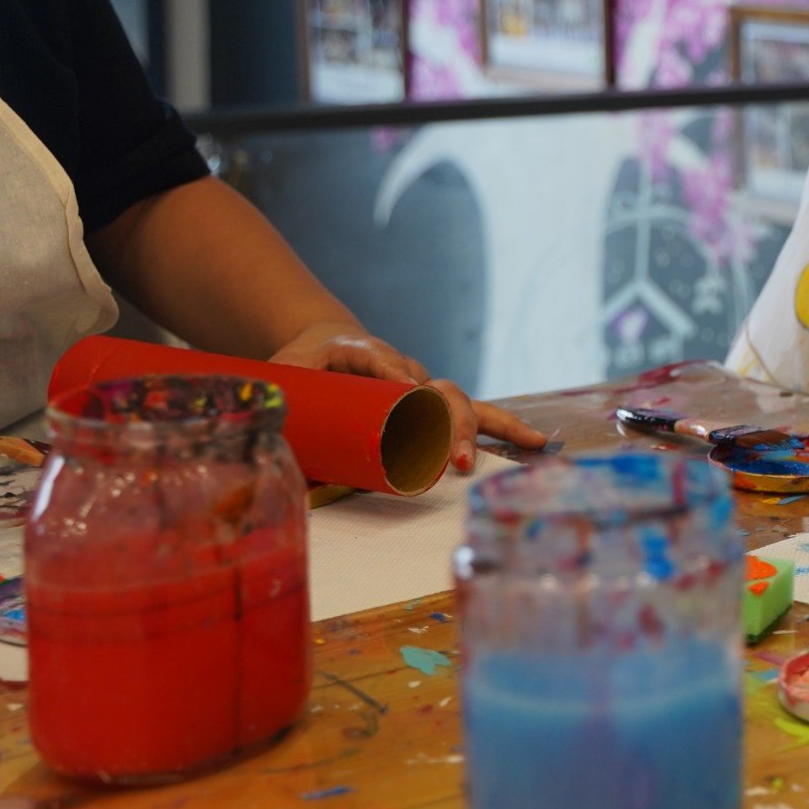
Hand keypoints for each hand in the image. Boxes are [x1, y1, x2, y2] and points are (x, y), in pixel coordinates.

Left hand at [270, 323, 546, 472]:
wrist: (322, 349)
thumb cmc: (301, 368)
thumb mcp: (284, 378)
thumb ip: (278, 407)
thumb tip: (273, 456)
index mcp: (359, 354)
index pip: (381, 358)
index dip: (396, 373)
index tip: (408, 391)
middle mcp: (401, 371)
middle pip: (432, 390)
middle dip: (446, 424)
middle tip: (448, 459)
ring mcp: (422, 388)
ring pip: (459, 402)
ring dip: (476, 430)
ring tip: (488, 458)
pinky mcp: (434, 406)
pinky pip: (475, 414)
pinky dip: (504, 428)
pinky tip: (535, 442)